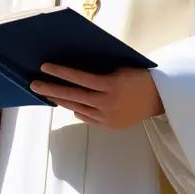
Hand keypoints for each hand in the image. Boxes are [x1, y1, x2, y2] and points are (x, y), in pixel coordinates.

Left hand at [29, 62, 165, 128]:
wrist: (161, 99)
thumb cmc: (139, 76)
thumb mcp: (120, 68)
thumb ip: (99, 70)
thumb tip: (74, 68)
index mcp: (111, 85)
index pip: (79, 78)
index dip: (61, 72)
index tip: (44, 67)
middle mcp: (107, 103)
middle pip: (73, 95)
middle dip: (51, 89)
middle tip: (33, 84)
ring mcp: (107, 117)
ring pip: (77, 108)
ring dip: (61, 99)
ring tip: (47, 93)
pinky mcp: (109, 125)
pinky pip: (87, 117)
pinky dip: (77, 109)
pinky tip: (68, 103)